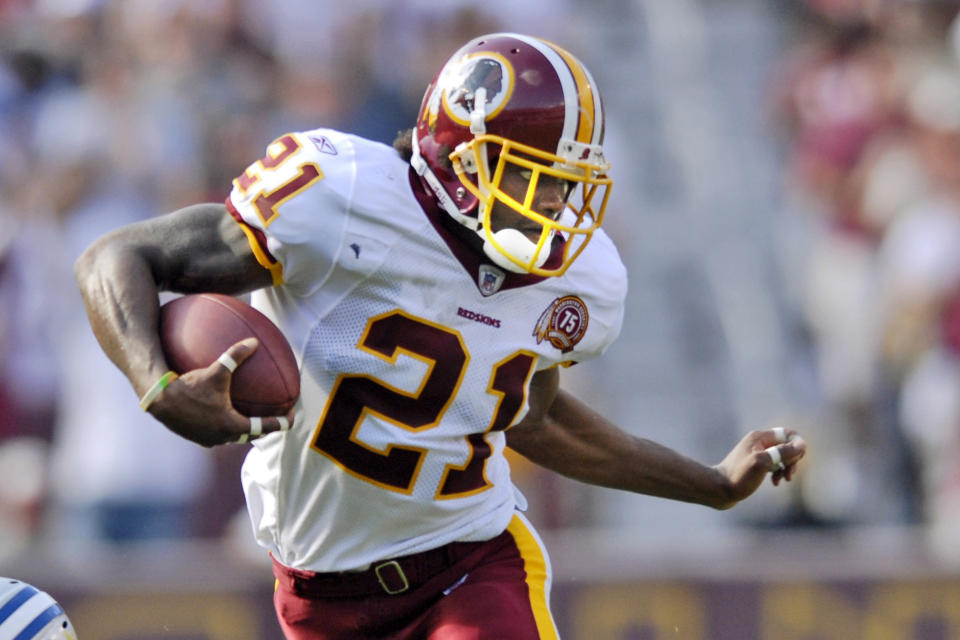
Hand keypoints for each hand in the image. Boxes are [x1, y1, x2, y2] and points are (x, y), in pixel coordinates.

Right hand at [147, 337, 294, 446]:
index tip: (292, 418)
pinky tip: (224, 415)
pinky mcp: (197, 437)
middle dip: (264, 428)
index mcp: (232, 424)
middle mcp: (223, 437)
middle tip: (275, 418)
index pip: (264, 427)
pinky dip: (226, 427)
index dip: (281, 423)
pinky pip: (218, 434)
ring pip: (234, 437)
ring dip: (245, 429)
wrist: (159, 401)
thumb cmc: (189, 386)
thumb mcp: (216, 370)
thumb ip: (236, 355)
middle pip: (251, 435)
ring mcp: (209, 439)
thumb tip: (254, 342)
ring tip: (252, 418)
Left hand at [712, 428, 805, 508]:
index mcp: (760, 437)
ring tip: (783, 480)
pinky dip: (778, 473)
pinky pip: (774, 465)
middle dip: (793, 460)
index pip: (789, 434)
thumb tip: (802, 443)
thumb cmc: (739, 477)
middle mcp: (759, 442)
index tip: (794, 461)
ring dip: (787, 468)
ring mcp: (757, 453)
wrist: (718, 490)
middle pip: (787, 446)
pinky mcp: (755, 465)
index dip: (797, 447)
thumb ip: (782, 452)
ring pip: (782, 457)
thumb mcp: (763, 463)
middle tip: (789, 475)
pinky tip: (775, 483)